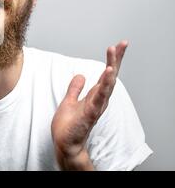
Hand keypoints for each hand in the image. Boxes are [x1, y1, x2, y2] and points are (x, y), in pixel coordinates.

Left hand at [51, 40, 127, 169]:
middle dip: (116, 60)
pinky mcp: (89, 114)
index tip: (117, 45)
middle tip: (122, 44)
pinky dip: (103, 87)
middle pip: (110, 77)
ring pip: (107, 87)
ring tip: (114, 56)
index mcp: (95, 95)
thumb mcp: (69, 101)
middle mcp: (99, 100)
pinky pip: (98, 99)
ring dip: (111, 72)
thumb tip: (80, 75)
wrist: (65, 143)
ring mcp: (95, 107)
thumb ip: (75, 88)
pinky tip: (107, 76)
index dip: (112, 60)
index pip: (106, 74)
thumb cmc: (69, 125)